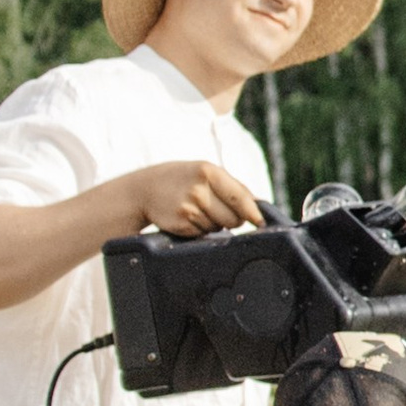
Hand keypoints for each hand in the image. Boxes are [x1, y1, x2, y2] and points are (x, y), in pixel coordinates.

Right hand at [135, 159, 266, 239]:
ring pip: (219, 228)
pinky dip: (200, 229)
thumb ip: (231, 187)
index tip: (261, 222)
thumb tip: (257, 208)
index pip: (241, 198)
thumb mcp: (204, 172)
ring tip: (197, 209)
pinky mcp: (181, 224)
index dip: (254, 213)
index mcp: (209, 172)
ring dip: (214, 224)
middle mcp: (199, 189)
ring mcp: (189, 208)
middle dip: (232, 219)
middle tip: (217, 209)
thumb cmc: (182, 179)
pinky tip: (188, 216)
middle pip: (234, 219)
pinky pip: (203, 234)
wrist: (144, 189)